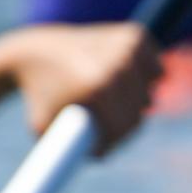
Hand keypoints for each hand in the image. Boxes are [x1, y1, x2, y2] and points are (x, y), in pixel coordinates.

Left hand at [1, 24, 161, 155]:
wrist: (34, 52)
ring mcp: (127, 47)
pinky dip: (146, 79)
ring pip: (150, 92)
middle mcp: (116, 65)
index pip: (124, 127)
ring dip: (136, 103)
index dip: (112, 143)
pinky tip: (124, 80)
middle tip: (105, 127)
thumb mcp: (44, 129)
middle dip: (124, 126)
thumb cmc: (40, 95)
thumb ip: (64, 155)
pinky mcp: (135, 35)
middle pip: (139, 112)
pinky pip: (157, 70)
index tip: (98, 149)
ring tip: (109, 101)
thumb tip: (99, 158)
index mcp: (96, 88)